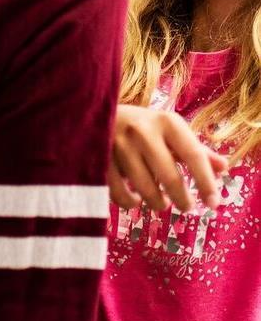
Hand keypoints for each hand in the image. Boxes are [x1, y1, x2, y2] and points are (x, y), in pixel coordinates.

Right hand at [109, 104, 226, 212]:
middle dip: (182, 199)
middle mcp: (143, 131)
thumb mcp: (169, 131)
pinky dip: (131, 204)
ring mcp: (119, 145)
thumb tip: (224, 167)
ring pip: (146, 190)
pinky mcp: (100, 160)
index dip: (206, 182)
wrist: (96, 113)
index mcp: (166, 121)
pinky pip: (121, 195)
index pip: (193, 154)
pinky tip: (135, 200)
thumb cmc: (141, 126)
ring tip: (160, 203)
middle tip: (186, 207)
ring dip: (158, 203)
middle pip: (170, 177)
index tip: (214, 203)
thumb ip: (195, 150)